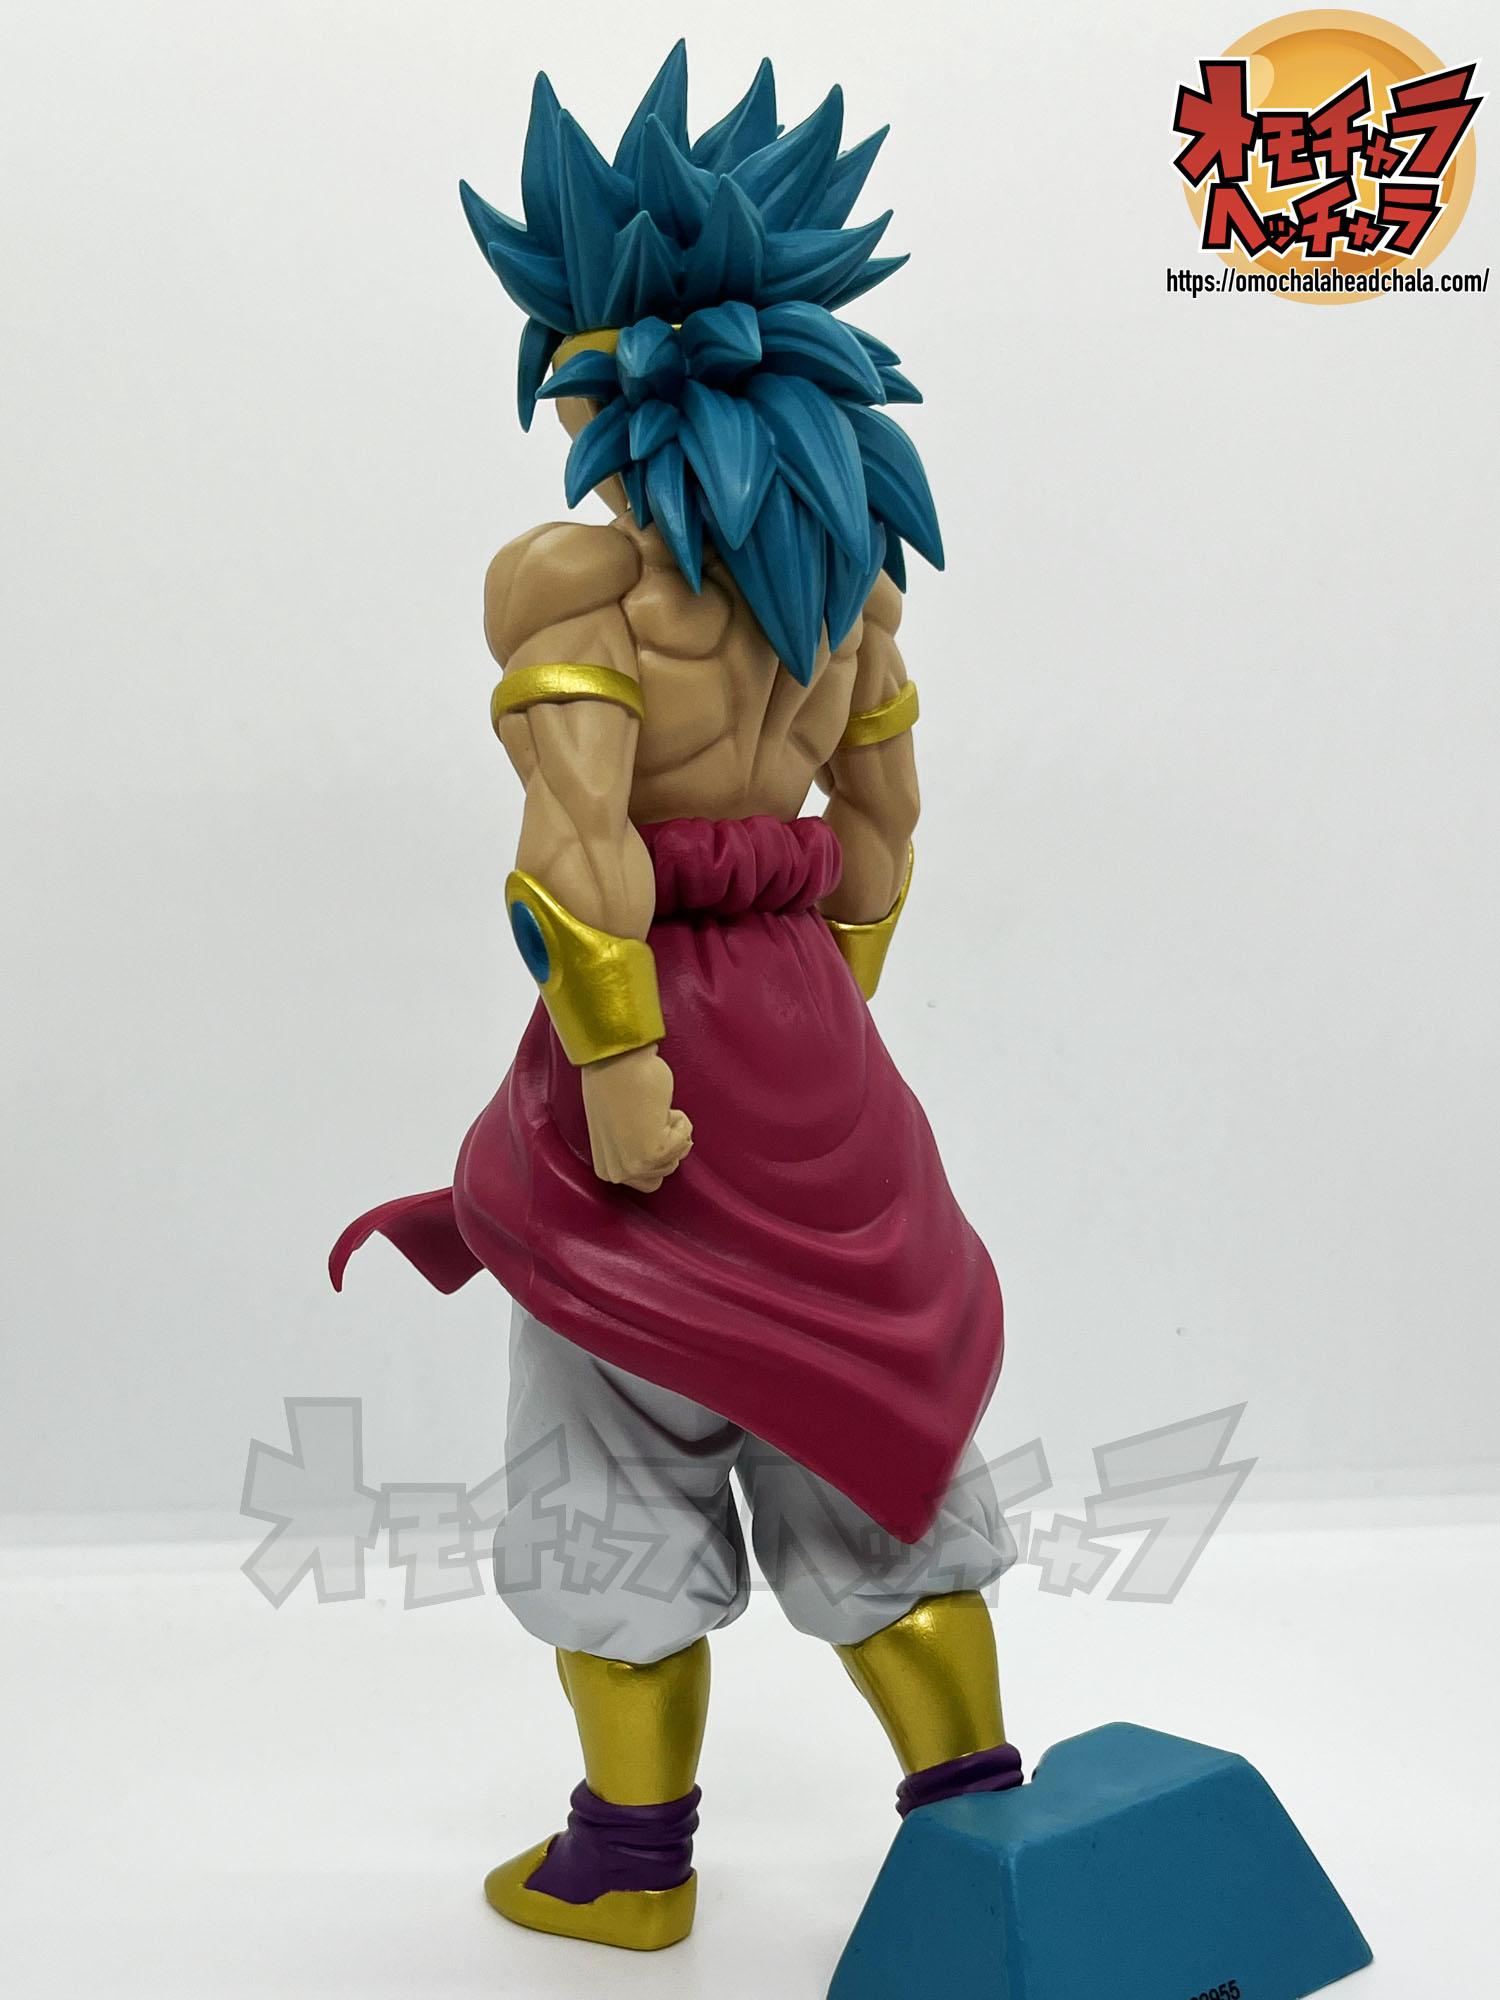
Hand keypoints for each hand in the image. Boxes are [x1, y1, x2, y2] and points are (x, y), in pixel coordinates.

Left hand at [580, 1045, 692, 1192]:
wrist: (617, 1060)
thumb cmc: (617, 1083)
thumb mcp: (618, 1131)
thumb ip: (633, 1150)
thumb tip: (662, 1154)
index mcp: (606, 1170)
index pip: (649, 1180)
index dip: (655, 1150)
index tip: (640, 1127)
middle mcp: (616, 1173)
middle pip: (665, 1172)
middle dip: (666, 1143)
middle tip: (646, 1117)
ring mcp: (633, 1166)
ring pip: (677, 1159)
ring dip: (672, 1130)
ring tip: (650, 1110)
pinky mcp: (652, 1153)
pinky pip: (686, 1141)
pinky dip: (681, 1121)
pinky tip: (658, 1107)